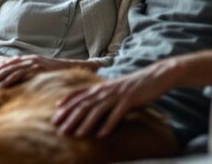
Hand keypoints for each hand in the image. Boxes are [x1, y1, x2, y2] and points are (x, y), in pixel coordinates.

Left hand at [0, 55, 71, 88]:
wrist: (71, 68)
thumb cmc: (55, 72)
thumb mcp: (39, 72)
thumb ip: (28, 73)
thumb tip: (16, 81)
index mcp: (26, 59)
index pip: (5, 65)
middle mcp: (28, 59)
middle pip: (4, 67)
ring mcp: (32, 63)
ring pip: (10, 70)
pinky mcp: (37, 68)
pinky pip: (21, 74)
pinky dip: (10, 79)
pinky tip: (2, 86)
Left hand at [52, 61, 176, 137]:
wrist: (155, 76)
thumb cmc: (134, 85)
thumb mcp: (114, 88)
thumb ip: (101, 95)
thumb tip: (88, 103)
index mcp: (101, 87)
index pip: (79, 96)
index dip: (66, 106)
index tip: (55, 116)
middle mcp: (106, 90)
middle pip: (84, 104)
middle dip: (70, 118)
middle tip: (60, 130)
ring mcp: (117, 94)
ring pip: (97, 110)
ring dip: (85, 124)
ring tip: (77, 135)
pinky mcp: (130, 100)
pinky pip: (117, 114)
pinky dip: (108, 125)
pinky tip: (101, 135)